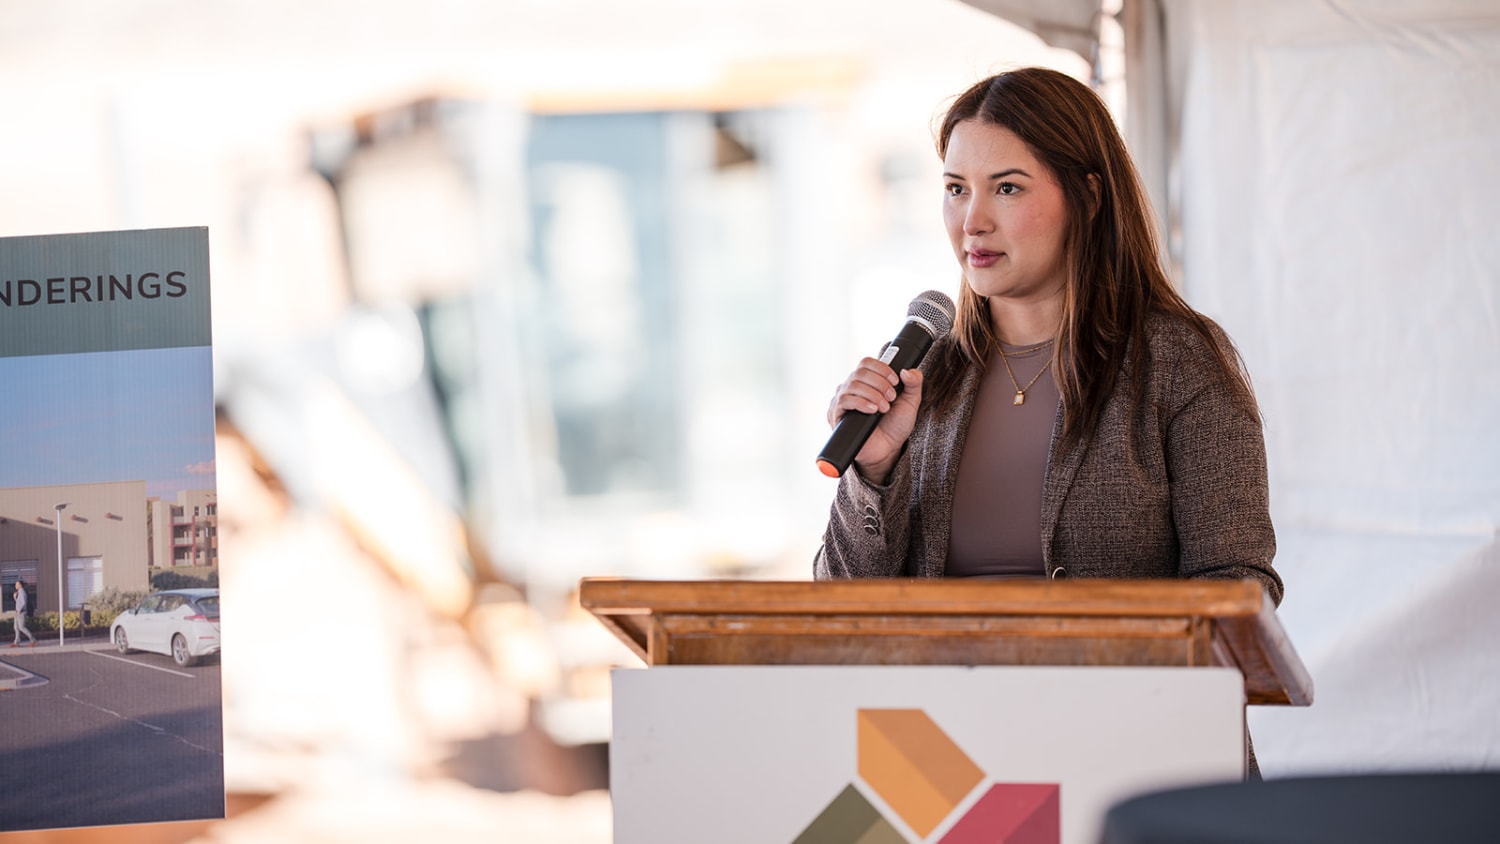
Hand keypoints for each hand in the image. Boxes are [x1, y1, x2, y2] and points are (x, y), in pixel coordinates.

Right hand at [826, 358, 923, 483]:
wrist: (887, 450)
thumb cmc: (895, 426)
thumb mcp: (910, 402)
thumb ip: (914, 383)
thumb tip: (907, 369)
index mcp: (866, 381)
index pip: (866, 362)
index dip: (882, 368)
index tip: (896, 381)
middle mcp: (851, 388)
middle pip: (860, 372)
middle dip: (880, 383)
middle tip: (892, 397)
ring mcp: (842, 401)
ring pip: (852, 385)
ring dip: (873, 394)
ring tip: (884, 408)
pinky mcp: (836, 415)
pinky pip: (843, 400)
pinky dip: (861, 403)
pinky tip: (872, 410)